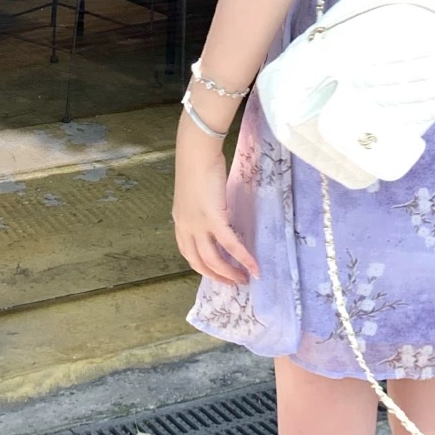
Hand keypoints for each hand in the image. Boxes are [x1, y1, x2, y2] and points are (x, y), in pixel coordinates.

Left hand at [173, 119, 259, 284]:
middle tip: (232, 283)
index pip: (188, 253)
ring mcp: (198, 224)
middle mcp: (186, 227)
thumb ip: (199, 208)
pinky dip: (243, 258)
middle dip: (216, 276)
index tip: (215, 273)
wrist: (196, 151)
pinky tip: (254, 267)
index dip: (201, 266)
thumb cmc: (196, 164)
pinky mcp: (214, 218)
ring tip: (244, 280)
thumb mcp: (193, 192)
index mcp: (180, 221)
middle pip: (199, 262)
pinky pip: (230, 244)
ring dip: (229, 273)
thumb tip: (213, 214)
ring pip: (213, 259)